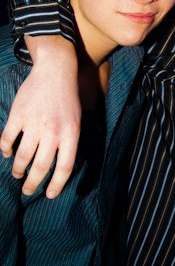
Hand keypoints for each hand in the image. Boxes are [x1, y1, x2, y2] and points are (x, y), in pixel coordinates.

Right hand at [0, 37, 80, 197]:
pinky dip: (5, 149)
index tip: (49, 195)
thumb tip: (60, 167)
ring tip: (18, 174)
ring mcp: (34, 123)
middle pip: (41, 166)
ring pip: (22, 156)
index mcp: (70, 134)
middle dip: (33, 182)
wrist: (56, 71)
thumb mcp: (77, 120)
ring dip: (18, 169)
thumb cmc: (68, 98)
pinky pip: (7, 138)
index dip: (57, 184)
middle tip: (28, 190)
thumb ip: (69, 142)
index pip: (64, 167)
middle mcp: (53, 131)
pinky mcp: (18, 115)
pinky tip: (7, 154)